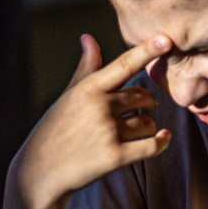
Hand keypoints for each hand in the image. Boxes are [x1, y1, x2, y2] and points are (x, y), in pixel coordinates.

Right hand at [15, 35, 173, 208]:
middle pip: (142, 96)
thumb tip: (88, 37)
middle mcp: (98, 107)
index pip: (123, 65)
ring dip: (148, 126)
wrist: (40, 171)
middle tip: (139, 109)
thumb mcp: (68, 95)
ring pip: (147, 122)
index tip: (167, 39)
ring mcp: (106, 132)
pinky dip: (161, 142)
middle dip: (145, 103)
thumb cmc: (55, 129)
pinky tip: (163, 138)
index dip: (147, 51)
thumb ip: (86, 67)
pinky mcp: (114, 157)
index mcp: (88, 88)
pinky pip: (151, 146)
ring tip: (135, 130)